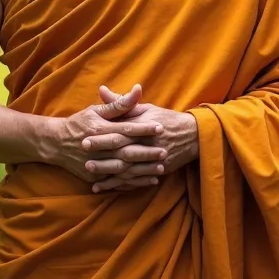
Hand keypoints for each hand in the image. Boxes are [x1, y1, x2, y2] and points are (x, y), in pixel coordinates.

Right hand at [47, 85, 166, 184]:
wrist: (55, 143)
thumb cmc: (79, 123)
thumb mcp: (96, 110)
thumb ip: (119, 103)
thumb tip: (138, 89)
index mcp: (99, 129)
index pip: (125, 129)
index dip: (143, 128)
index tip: (160, 128)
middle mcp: (97, 148)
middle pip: (125, 151)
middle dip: (146, 152)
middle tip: (164, 151)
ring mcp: (94, 165)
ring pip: (122, 170)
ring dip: (142, 171)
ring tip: (160, 169)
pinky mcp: (94, 178)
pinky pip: (116, 182)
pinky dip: (132, 183)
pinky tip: (147, 181)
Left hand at [83, 85, 198, 192]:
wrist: (194, 135)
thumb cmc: (166, 119)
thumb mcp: (145, 108)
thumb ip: (122, 103)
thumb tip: (101, 90)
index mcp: (143, 128)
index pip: (119, 133)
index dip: (102, 137)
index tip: (85, 139)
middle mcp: (148, 145)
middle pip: (122, 153)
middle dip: (103, 159)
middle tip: (85, 162)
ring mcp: (153, 160)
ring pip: (129, 171)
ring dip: (111, 176)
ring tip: (92, 178)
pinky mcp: (158, 171)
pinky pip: (137, 181)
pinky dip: (123, 185)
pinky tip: (108, 188)